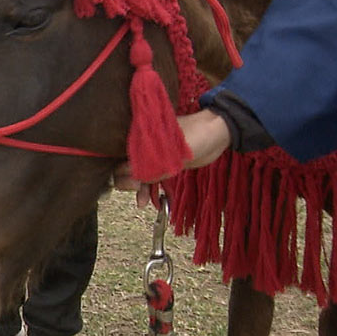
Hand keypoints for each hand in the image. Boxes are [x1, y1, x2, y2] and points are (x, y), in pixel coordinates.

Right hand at [113, 109, 231, 206]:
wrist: (218, 133)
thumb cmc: (195, 134)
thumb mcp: (171, 152)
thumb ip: (151, 166)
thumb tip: (128, 178)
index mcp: (139, 136)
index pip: (118, 155)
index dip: (120, 170)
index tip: (133, 182)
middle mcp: (142, 144)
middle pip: (124, 166)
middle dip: (127, 181)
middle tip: (138, 190)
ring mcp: (153, 154)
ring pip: (138, 174)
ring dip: (139, 189)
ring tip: (142, 202)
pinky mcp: (164, 163)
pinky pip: (152, 177)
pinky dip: (151, 189)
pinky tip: (154, 201)